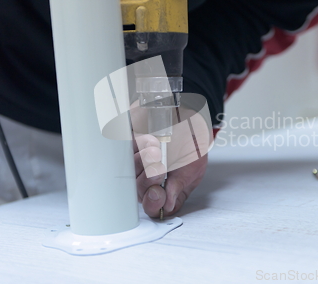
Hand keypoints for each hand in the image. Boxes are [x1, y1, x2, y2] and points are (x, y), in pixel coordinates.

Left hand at [131, 103, 211, 217]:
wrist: (185, 110)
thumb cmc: (191, 139)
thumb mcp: (194, 165)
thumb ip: (180, 185)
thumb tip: (168, 204)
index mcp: (167, 188)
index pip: (155, 207)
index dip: (154, 203)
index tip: (158, 192)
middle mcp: (149, 179)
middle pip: (139, 191)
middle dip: (148, 179)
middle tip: (159, 168)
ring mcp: (137, 163)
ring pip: (129, 172)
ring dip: (141, 162)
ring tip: (154, 150)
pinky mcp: (127, 146)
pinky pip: (123, 151)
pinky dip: (135, 146)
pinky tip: (148, 139)